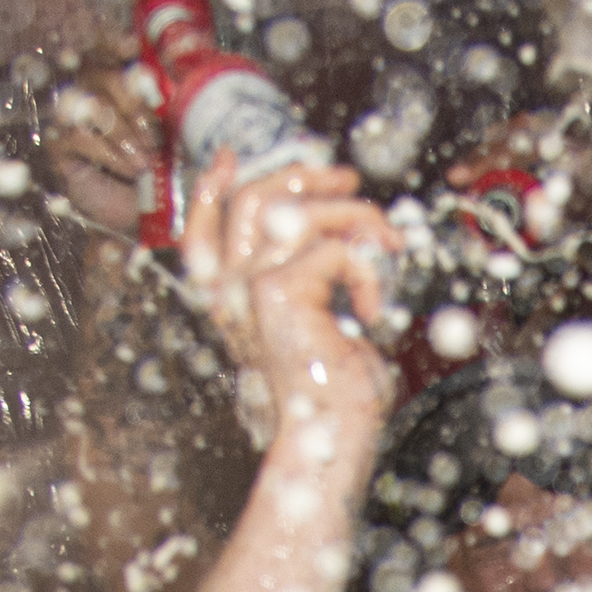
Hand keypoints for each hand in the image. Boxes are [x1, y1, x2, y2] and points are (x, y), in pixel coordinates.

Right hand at [47, 55, 159, 239]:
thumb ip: (170, 106)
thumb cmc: (155, 169)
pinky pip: (81, 138)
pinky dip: (110, 154)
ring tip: (145, 162)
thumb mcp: (170, 134)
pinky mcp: (57, 143)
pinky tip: (127, 169)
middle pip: (106, 77)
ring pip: (94, 107)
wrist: (134, 212)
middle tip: (154, 141)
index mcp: (116, 78)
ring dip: (124, 135)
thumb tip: (184, 80)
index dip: (115, 42)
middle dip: (134, 108)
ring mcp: (68, 115)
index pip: (108, 46)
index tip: (131, 46)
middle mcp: (87, 89)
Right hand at [180, 161, 393, 439]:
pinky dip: (368, 269)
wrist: (330, 434)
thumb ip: (319, 272)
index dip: (210, 187)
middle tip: (350, 182)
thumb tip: (348, 231)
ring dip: (355, 215)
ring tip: (387, 245)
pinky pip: (334, 247)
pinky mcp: (276, 291)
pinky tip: (373, 309)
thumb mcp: (326, 317)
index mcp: (234, 297)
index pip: (204, 229)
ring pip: (296, 211)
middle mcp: (230, 289)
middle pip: (252, 199)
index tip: (231, 158)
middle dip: (305, 176)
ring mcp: (247, 287)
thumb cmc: (337, 389)